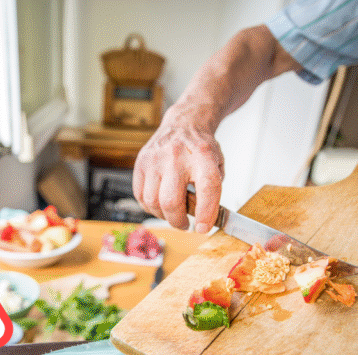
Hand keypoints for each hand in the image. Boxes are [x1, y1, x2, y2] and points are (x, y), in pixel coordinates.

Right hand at [133, 105, 224, 232]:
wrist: (183, 124)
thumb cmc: (200, 150)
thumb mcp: (217, 166)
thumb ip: (212, 194)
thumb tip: (202, 222)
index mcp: (203, 156)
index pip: (207, 188)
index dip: (205, 213)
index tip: (203, 228)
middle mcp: (176, 156)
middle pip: (171, 201)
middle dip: (178, 221)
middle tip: (185, 224)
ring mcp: (155, 159)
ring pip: (152, 202)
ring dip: (163, 215)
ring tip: (172, 212)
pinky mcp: (141, 163)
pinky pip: (140, 196)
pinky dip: (150, 206)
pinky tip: (160, 203)